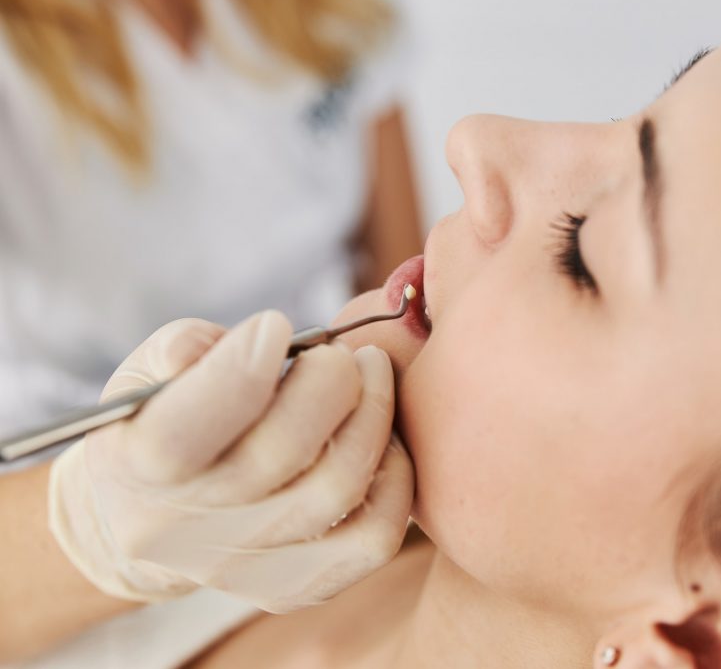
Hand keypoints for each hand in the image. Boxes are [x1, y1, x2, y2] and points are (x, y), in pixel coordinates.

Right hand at [48, 312, 413, 612]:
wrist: (151, 518)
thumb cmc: (162, 421)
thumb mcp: (145, 376)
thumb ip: (177, 351)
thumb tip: (220, 344)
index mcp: (133, 467)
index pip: (182, 432)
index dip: (241, 370)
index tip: (275, 324)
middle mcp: (182, 529)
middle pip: (283, 451)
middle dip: (331, 380)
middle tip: (341, 352)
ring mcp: (242, 568)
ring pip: (339, 489)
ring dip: (374, 415)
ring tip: (369, 374)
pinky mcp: (293, 588)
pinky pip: (374, 538)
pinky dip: (396, 478)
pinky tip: (384, 437)